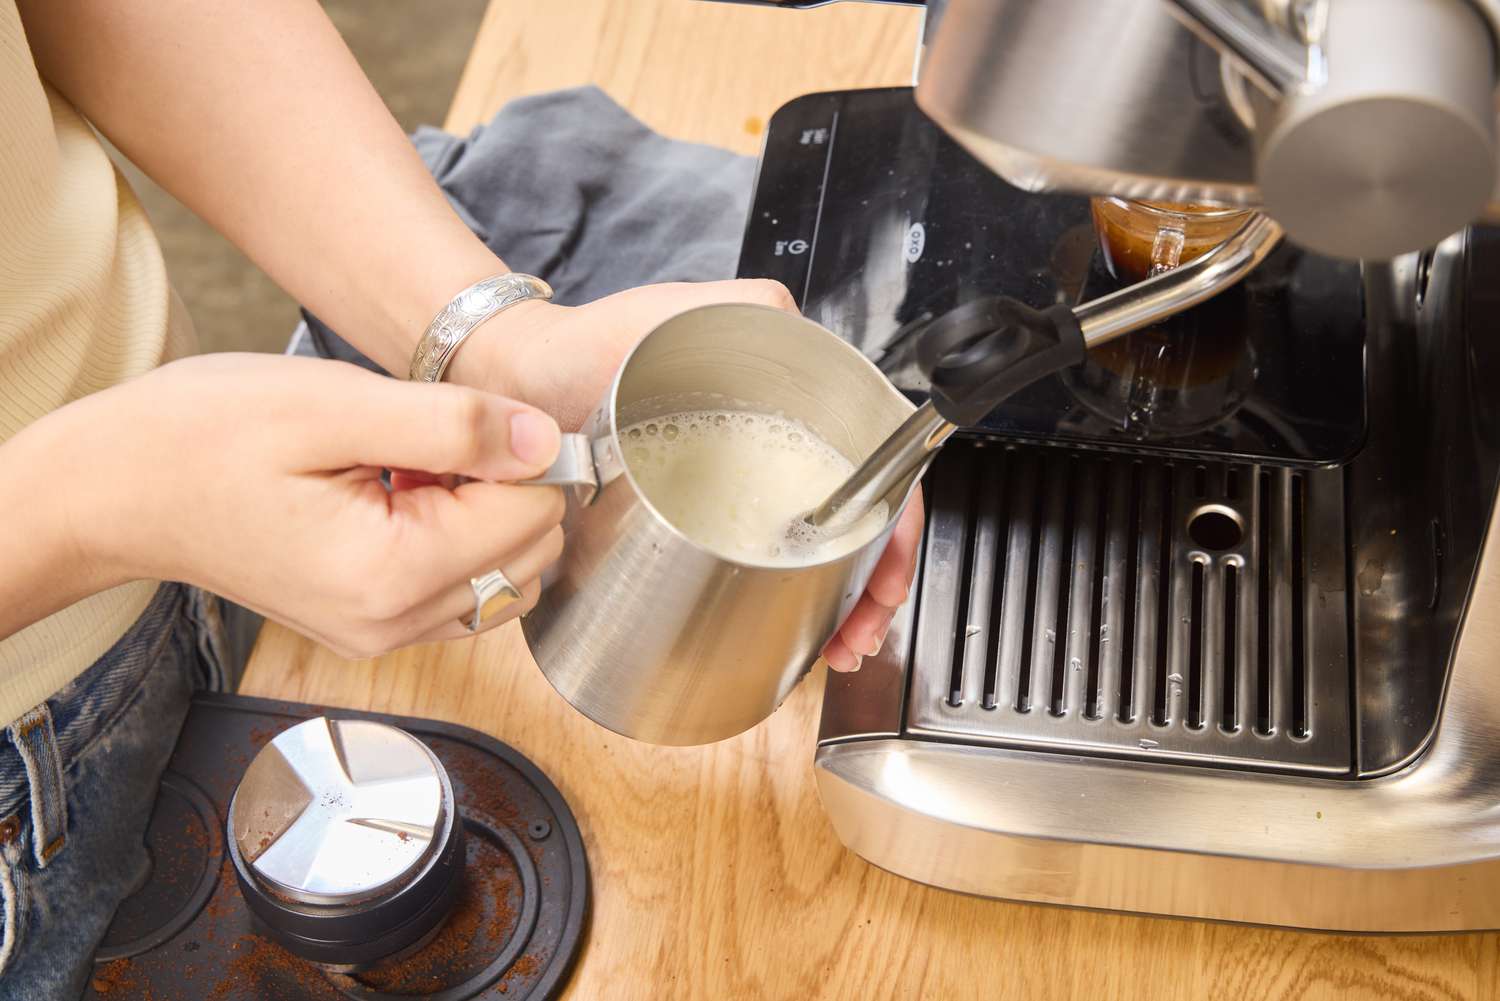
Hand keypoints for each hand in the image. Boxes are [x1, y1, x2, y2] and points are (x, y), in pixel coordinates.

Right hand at [61, 354, 565, 658]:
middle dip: (509, 487)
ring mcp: (383, 634)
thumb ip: (453, 426)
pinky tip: (407, 494)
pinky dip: (460, 540)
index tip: (477, 415)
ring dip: (488, 515)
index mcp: (392, 574)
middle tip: (437, 437)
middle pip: (530, 554)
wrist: (119, 489)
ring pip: (506, 577)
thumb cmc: (205, 437)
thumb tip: (545, 441)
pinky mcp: (373, 625)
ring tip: (416, 465)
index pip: (535, 517)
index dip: (524, 455)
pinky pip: (463, 590)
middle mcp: (395, 623)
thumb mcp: (335, 406)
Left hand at [458, 279, 922, 670]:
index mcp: (784, 397)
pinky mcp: (696, 518)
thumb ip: (752, 305)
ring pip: (813, 554)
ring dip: (836, 605)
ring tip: (834, 643)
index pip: (867, 463)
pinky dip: (788, 603)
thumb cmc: (587, 343)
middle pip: (851, 523)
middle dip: (869, 586)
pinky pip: (758, 564)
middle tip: (858, 632)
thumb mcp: (678, 309)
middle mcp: (768, 444)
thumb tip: (798, 326)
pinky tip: (795, 630)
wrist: (516, 386)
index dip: (889, 526)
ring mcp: (736, 485)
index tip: (882, 577)